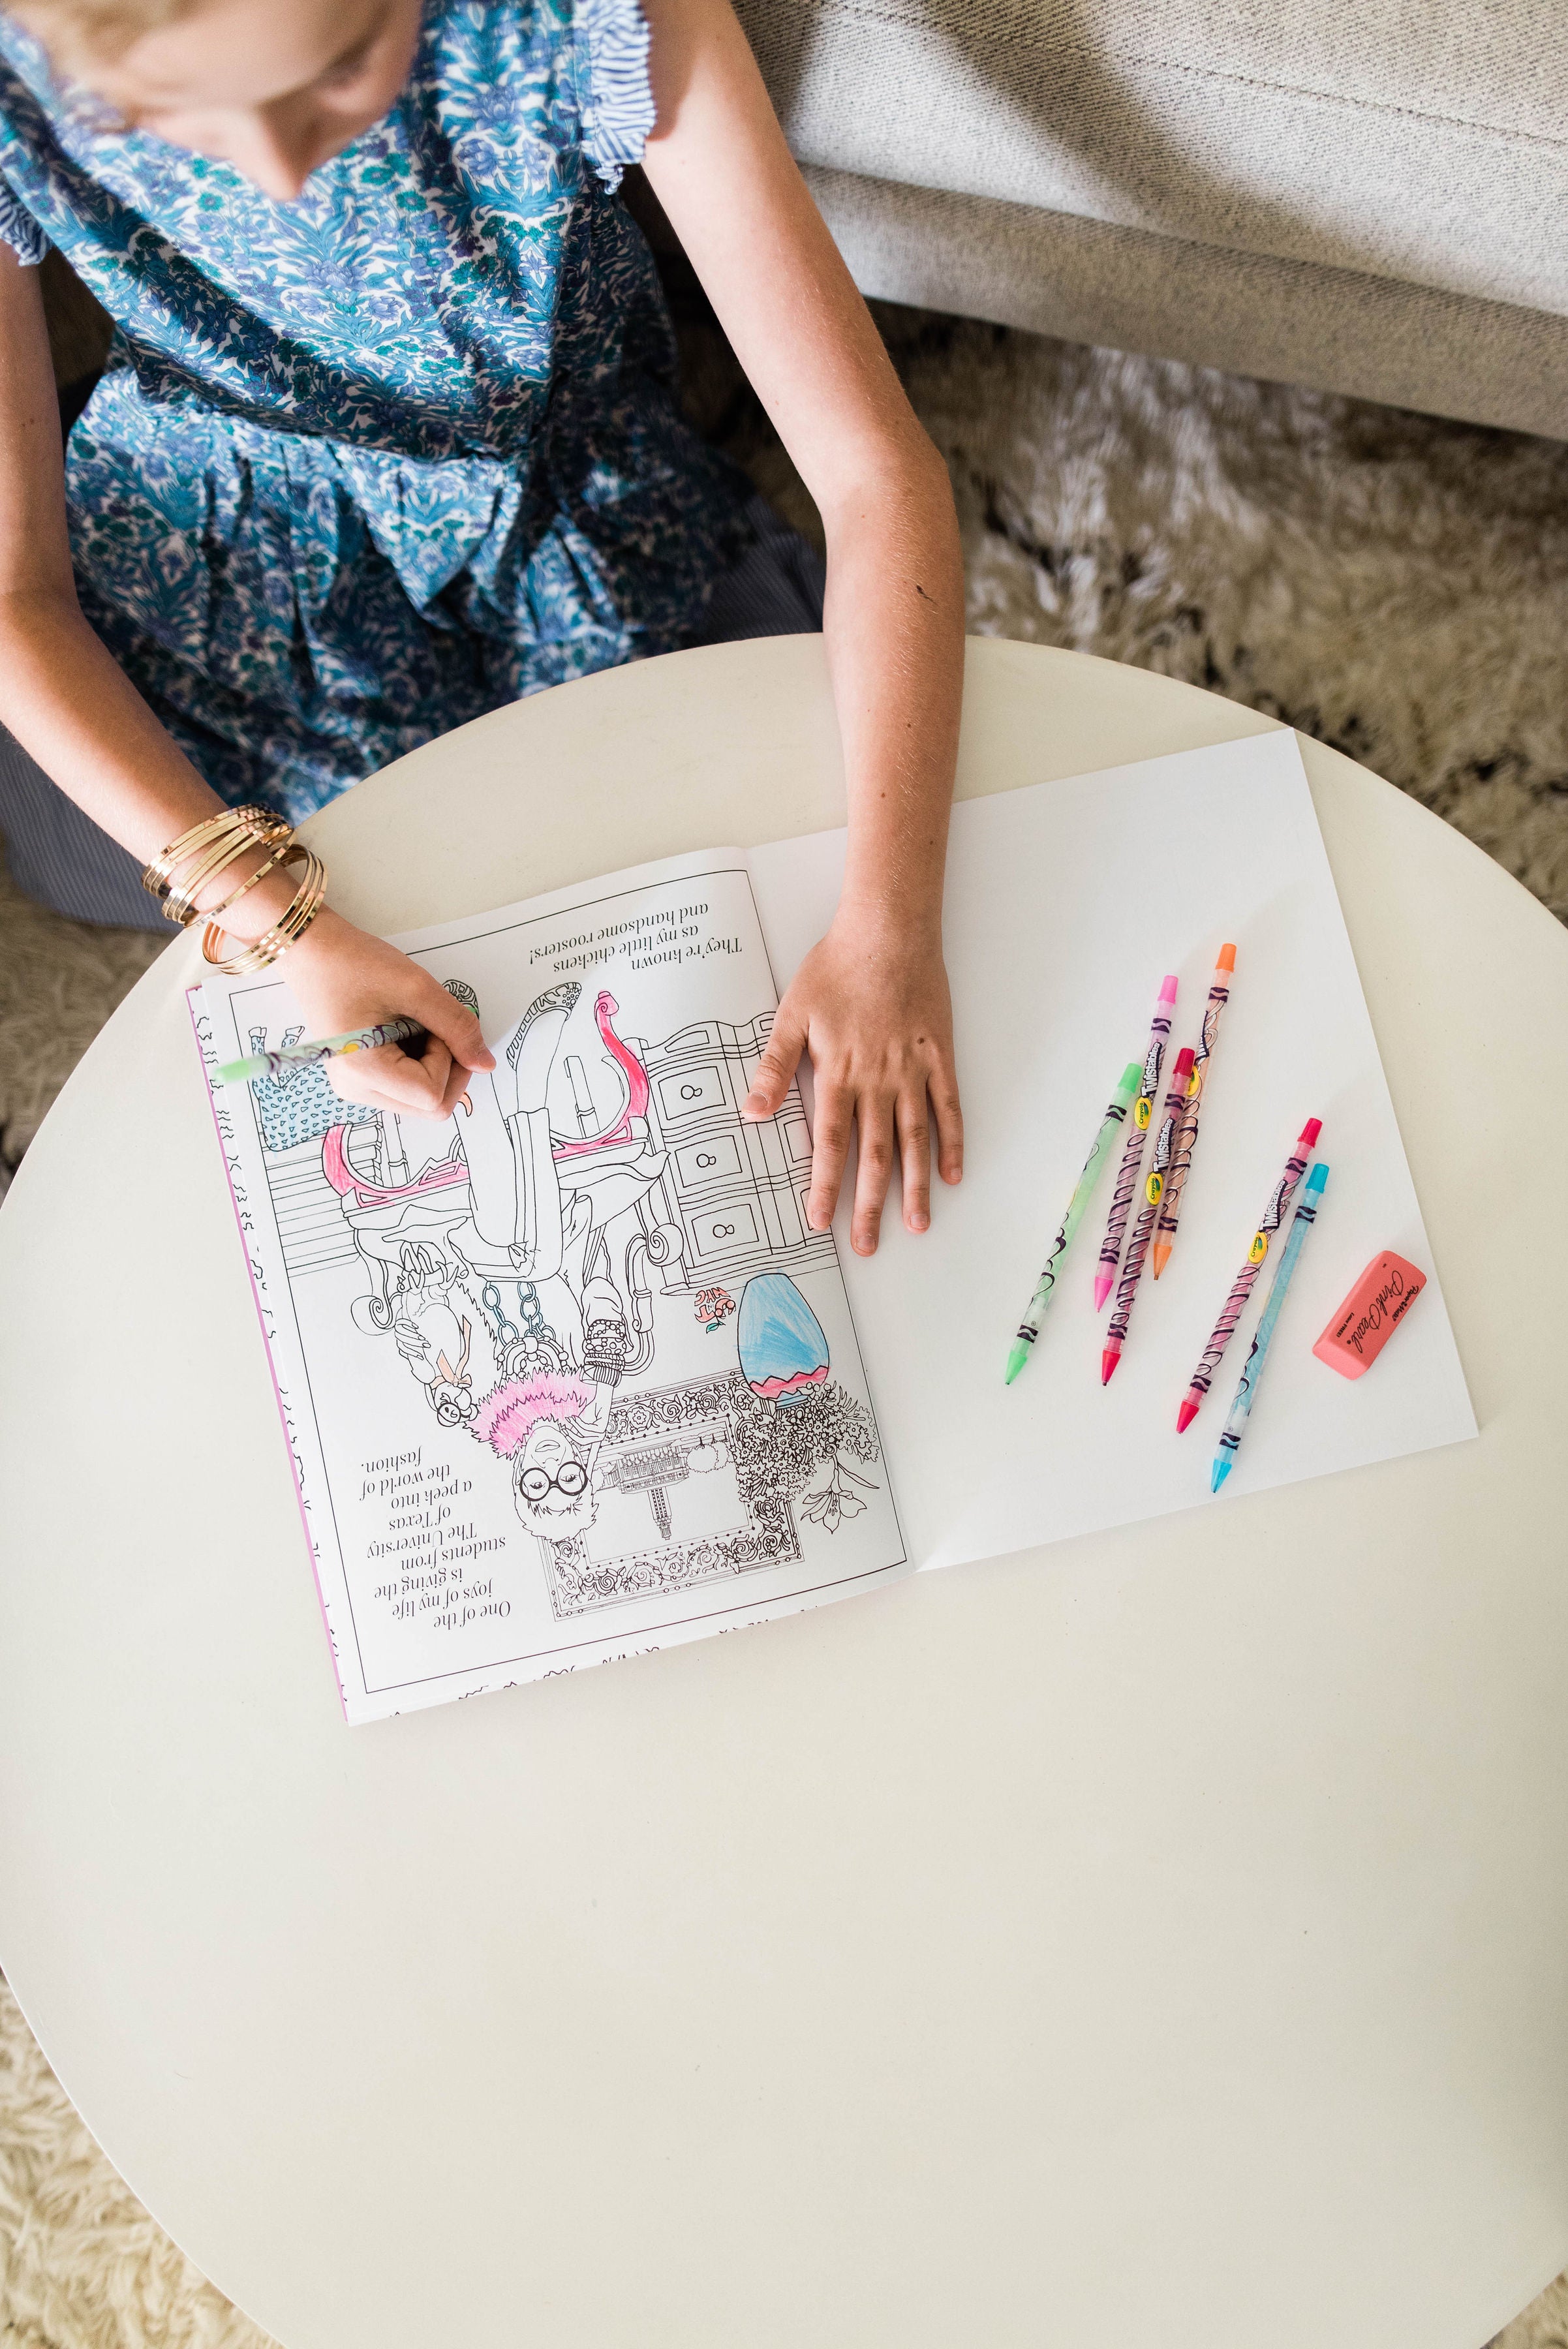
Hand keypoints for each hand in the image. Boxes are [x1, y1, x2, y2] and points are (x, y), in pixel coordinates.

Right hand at [279, 908, 495, 1118]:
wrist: (312, 952)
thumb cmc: (355, 963)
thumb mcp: (416, 988)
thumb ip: (457, 1027)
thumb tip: (485, 1064)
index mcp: (362, 1070)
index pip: (431, 1095)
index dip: (447, 1059)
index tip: (433, 1022)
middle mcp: (355, 1089)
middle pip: (428, 1107)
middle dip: (446, 1068)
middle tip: (432, 1026)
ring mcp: (354, 1088)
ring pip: (419, 1101)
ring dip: (432, 1066)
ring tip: (412, 1026)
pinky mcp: (358, 1080)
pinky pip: (404, 1088)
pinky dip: (418, 1064)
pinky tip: (403, 1033)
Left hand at [741, 910, 962, 1253]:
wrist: (888, 931)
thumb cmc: (836, 968)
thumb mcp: (791, 1014)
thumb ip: (773, 1066)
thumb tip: (750, 1113)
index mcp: (838, 1073)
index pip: (830, 1143)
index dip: (825, 1186)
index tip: (821, 1222)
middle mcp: (878, 1081)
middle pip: (873, 1155)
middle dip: (869, 1204)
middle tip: (867, 1245)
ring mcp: (913, 1072)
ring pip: (914, 1141)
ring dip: (915, 1187)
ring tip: (917, 1226)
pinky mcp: (940, 1057)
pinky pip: (949, 1109)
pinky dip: (952, 1143)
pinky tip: (952, 1174)